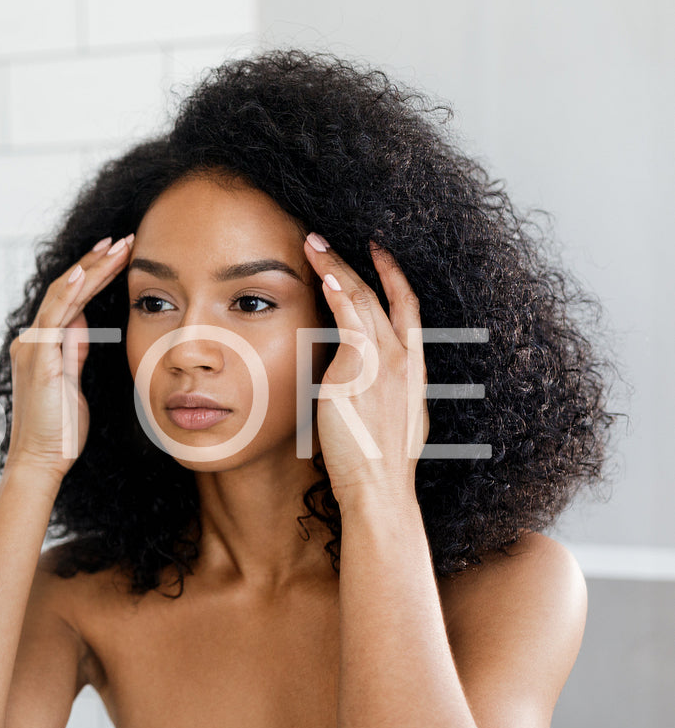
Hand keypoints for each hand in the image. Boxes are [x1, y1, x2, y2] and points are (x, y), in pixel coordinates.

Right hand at [3, 233, 133, 479]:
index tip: (120, 255)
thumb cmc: (58, 431)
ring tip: (117, 247)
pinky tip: (84, 272)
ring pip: (62, 295)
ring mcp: (32, 347)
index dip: (95, 275)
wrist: (41, 460)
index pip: (71, 299)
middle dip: (96, 262)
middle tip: (125, 239)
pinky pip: (53, 318)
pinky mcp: (38, 359)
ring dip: (90, 268)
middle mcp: (32, 340)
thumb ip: (73, 352)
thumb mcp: (73, 383)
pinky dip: (68, 292)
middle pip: (67, 289)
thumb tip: (83, 324)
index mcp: (42, 345)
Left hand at [302, 234, 428, 507]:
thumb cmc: (379, 468)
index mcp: (414, 372)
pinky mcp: (360, 369)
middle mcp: (404, 360)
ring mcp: (385, 362)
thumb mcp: (389, 423)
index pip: (408, 311)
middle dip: (358, 262)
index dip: (394, 278)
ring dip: (335, 267)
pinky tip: (322, 274)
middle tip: (329, 239)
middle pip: (384, 295)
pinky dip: (337, 293)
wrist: (380, 489)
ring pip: (361, 299)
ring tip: (313, 243)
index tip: (379, 253)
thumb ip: (379, 398)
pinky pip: (349, 320)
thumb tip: (360, 390)